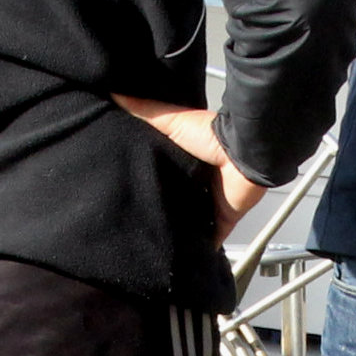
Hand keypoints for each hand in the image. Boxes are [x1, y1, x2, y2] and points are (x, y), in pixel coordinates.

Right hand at [113, 96, 268, 244]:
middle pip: (173, 199)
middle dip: (159, 207)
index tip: (122, 185)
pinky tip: (181, 263)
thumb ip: (143, 110)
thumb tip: (111, 92)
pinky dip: (198, 251)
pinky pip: (208, 242)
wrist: (244, 156)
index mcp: (185, 160)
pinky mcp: (221, 221)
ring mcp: (209, 204)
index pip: (161, 171)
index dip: (145, 177)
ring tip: (149, 244)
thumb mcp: (170, 120)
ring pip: (188, 222)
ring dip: (176, 231)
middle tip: (131, 220)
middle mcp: (197, 183)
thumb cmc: (210, 136)